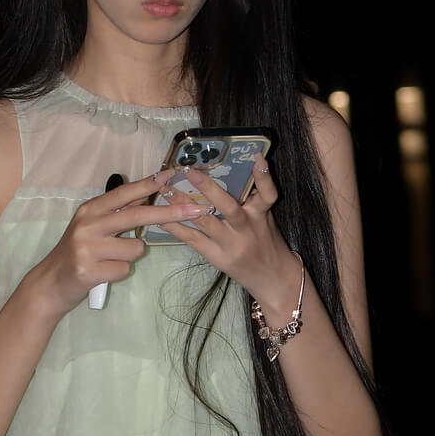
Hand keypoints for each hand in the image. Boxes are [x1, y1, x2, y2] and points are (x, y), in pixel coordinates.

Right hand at [33, 170, 173, 314]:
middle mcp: (88, 224)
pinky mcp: (89, 270)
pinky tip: (102, 273)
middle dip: (170, 212)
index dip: (148, 184)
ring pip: (135, 248)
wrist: (50, 283)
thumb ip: (117, 212)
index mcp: (90, 210)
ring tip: (109, 260)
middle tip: (197, 210)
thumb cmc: (77, 252)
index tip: (171, 174)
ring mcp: (87, 247)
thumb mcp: (92, 226)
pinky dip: (119, 273)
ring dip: (129, 256)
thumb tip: (148, 193)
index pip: (124, 194)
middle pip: (137, 216)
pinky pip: (124, 269)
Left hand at [147, 155, 297, 307]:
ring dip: (184, 205)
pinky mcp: (217, 257)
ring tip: (166, 190)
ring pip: (205, 222)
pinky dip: (176, 227)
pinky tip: (161, 217)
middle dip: (209, 189)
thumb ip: (252, 199)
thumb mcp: (265, 219)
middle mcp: (247, 228)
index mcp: (262, 215)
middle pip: (228, 207)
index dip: (264, 176)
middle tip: (190, 171)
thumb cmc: (266, 243)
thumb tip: (235, 170)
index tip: (256, 156)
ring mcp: (230, 245)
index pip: (268, 194)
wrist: (273, 279)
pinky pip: (193, 239)